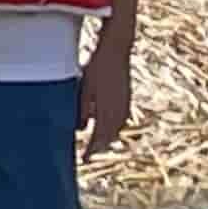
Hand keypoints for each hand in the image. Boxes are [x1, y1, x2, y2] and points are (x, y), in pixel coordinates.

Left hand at [78, 26, 132, 157]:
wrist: (117, 48)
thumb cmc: (97, 66)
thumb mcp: (85, 87)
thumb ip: (83, 109)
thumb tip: (80, 129)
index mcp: (107, 109)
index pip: (99, 138)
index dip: (91, 151)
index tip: (84, 160)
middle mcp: (119, 110)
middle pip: (109, 137)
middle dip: (99, 147)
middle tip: (88, 154)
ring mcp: (126, 104)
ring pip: (117, 129)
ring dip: (107, 138)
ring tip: (97, 143)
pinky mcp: (128, 98)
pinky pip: (122, 120)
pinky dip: (114, 128)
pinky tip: (108, 127)